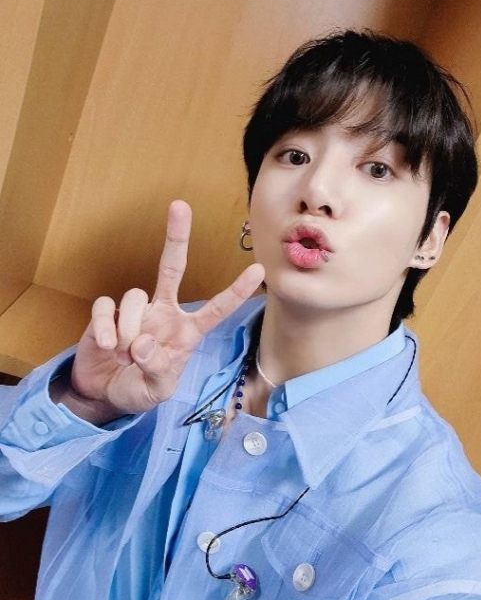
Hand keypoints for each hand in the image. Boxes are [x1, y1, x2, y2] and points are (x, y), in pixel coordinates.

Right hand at [52, 201, 263, 423]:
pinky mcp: (108, 313)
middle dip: (176, 237)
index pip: (216, 309)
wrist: (103, 394)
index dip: (236, 291)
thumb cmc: (138, 390)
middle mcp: (164, 313)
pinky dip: (106, 326)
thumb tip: (144, 344)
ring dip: (129, 330)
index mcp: (186, 332)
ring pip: (135, 296)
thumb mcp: (156, 392)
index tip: (257, 270)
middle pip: (172, 268)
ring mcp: (136, 311)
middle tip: (180, 205)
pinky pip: (107, 306)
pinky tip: (107, 346)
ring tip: (124, 356)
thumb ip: (157, 371)